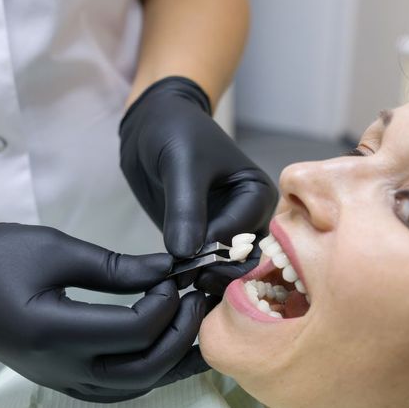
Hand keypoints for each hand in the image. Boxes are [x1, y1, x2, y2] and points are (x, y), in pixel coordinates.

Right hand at [0, 224, 208, 401]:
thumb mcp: (54, 250)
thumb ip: (116, 266)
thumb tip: (167, 270)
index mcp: (55, 332)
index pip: (135, 331)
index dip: (166, 303)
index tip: (174, 276)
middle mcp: (62, 368)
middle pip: (144, 368)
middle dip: (182, 334)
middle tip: (197, 300)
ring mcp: (62, 380)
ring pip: (136, 387)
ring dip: (174, 360)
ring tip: (196, 328)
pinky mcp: (63, 380)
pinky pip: (118, 390)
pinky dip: (151, 372)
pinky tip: (166, 350)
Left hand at [119, 76, 277, 289]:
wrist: (151, 127)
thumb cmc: (175, 132)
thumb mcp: (182, 164)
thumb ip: (186, 208)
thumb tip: (185, 254)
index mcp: (257, 195)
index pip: (243, 234)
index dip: (214, 249)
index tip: (184, 255)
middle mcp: (250, 219)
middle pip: (244, 261)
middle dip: (217, 272)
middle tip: (185, 275)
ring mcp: (228, 234)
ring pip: (228, 272)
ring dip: (207, 280)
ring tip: (178, 278)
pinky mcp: (205, 242)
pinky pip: (206, 269)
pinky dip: (194, 278)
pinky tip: (174, 280)